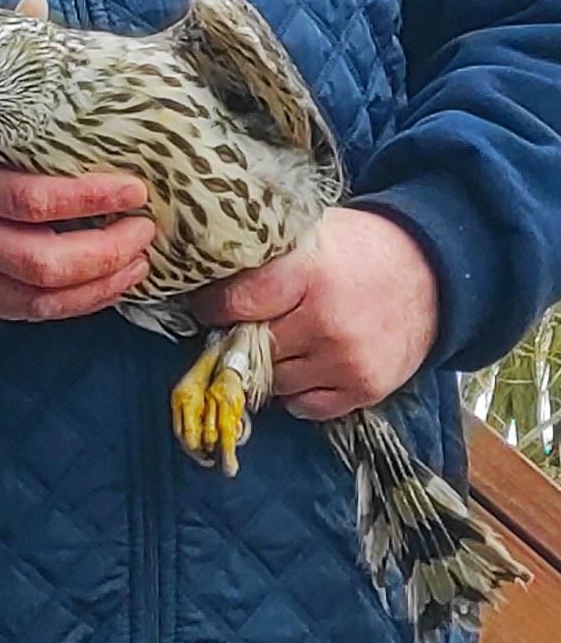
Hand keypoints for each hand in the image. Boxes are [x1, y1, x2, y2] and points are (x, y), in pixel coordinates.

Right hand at [0, 91, 153, 320]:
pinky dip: (72, 305)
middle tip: (145, 227)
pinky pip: (27, 312)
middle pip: (41, 261)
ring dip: (97, 285)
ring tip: (138, 261)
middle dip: (104, 251)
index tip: (134, 186)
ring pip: (38, 297)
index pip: (31, 200)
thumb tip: (37, 2)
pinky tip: (106, 285)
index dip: (89, 198)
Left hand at [191, 208, 437, 419]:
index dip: (213, 307)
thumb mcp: (312, 235)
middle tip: (247, 327)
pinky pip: (305, 407)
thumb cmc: (360, 250)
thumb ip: (267, 261)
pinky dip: (297, 391)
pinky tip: (307, 363)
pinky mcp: (364, 388)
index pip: (236, 303)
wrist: (434, 274)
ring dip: (270, 366)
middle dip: (242, 339)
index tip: (208, 307)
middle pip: (251, 348)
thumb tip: (211, 283)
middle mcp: (326, 321)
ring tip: (285, 341)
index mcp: (308, 273)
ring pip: (273, 382)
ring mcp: (346, 360)